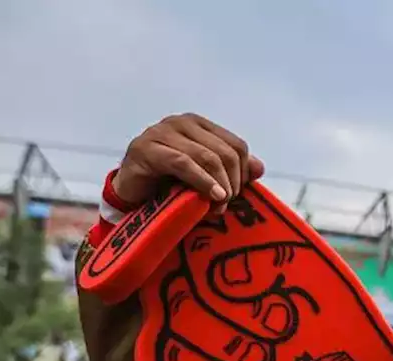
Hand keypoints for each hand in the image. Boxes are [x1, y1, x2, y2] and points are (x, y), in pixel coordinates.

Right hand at [114, 113, 264, 210]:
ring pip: (207, 157)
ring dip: (219, 186)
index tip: (237, 195)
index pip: (236, 145)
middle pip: (225, 152)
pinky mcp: (146, 148)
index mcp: (199, 125)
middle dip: (231, 182)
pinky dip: (202, 181)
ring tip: (219, 206)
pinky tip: (212, 196)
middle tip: (227, 204)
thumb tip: (259, 168)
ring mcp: (161, 132)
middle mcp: (181, 122)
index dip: (243, 173)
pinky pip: (183, 163)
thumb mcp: (206, 178)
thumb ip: (232, 170)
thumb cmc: (169, 184)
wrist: (132, 195)